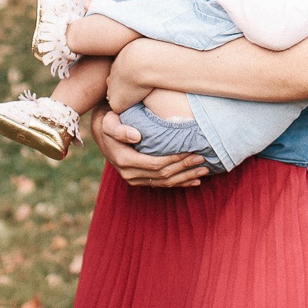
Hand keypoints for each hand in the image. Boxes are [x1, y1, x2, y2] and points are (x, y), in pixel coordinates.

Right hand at [91, 109, 207, 187]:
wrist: (104, 133)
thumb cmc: (111, 122)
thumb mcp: (110, 122)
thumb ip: (120, 129)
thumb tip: (136, 137)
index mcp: (124, 160)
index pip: (155, 164)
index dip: (175, 160)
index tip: (191, 151)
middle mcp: (129, 173)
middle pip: (162, 175)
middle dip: (184, 168)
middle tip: (202, 159)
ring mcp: (135, 179)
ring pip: (164, 182)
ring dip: (185, 177)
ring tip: (203, 170)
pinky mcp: (140, 180)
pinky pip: (162, 184)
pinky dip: (180, 183)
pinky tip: (194, 181)